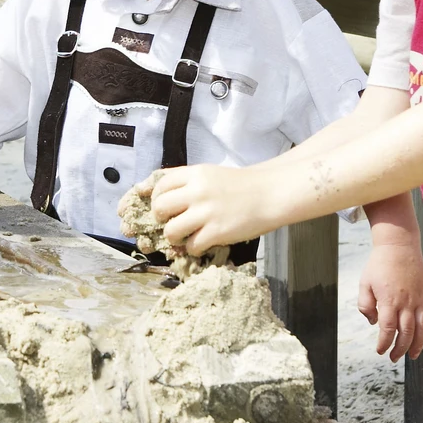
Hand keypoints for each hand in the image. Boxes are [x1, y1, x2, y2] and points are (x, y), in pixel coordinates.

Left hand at [136, 164, 274, 255]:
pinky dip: (194, 248)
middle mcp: (197, 191)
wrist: (270, 194)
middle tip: (172, 221)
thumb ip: (185, 181)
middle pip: (160, 208)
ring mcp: (207, 212)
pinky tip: (203, 243)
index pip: (160, 185)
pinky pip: (192, 246)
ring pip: (171, 231)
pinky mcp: (217, 232)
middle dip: (161, 218)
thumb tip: (152, 191)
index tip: (163, 206)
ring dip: (174, 237)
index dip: (156, 198)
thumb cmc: (240, 185)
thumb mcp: (210, 174)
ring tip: (185, 236)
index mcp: (195, 173)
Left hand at [358, 240, 422, 361]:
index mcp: (389, 300)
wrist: (398, 245)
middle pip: (407, 333)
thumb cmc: (379, 264)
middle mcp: (407, 302)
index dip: (384, 343)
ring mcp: (420, 298)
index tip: (380, 350)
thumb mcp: (364, 283)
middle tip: (393, 357)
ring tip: (412, 355)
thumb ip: (365, 305)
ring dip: (418, 344)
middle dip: (400, 349)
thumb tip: (373, 322)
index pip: (388, 329)